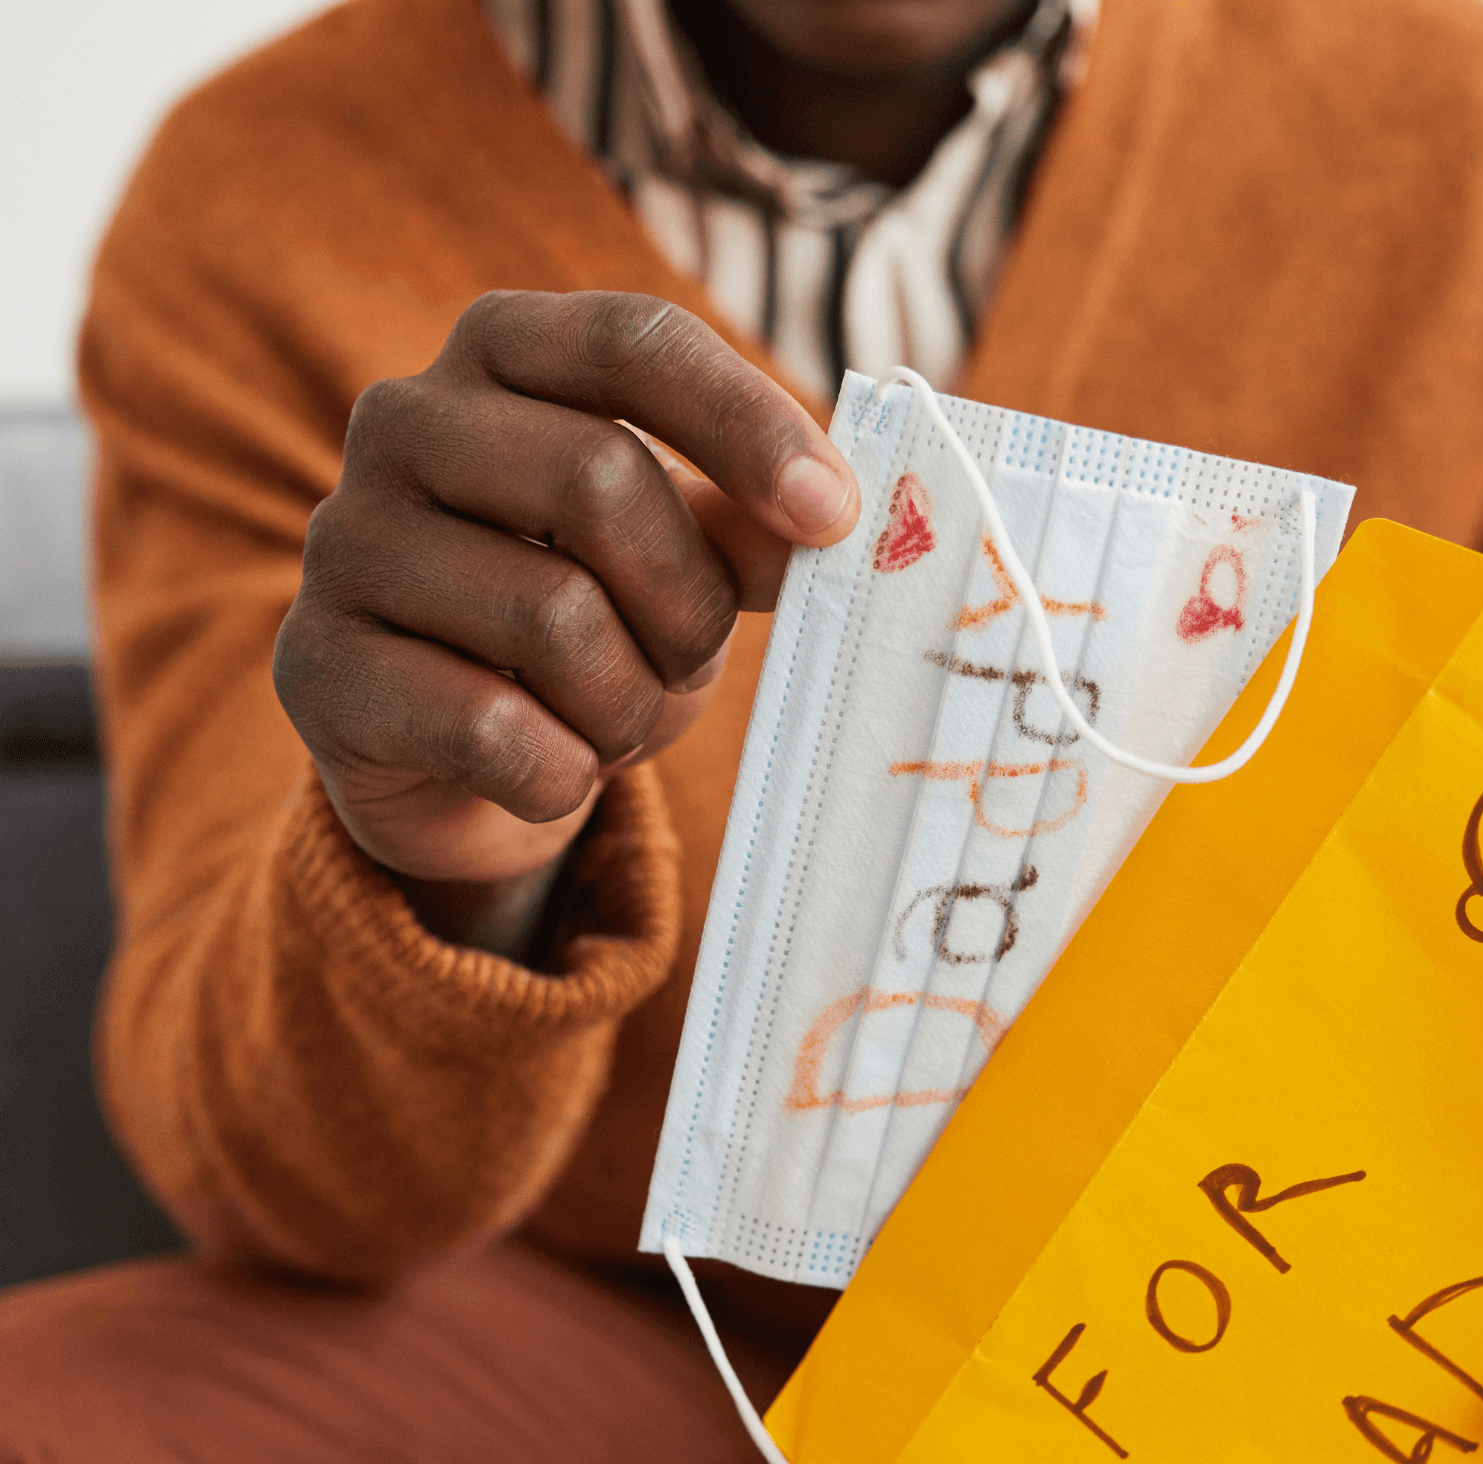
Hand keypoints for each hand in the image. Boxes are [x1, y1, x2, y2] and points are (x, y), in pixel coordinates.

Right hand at [273, 290, 857, 953]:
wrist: (455, 764)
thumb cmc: (587, 630)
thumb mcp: (681, 566)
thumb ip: (745, 528)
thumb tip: (824, 517)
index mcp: (503, 355)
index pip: (633, 341)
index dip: (745, 423)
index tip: (834, 515)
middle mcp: (403, 421)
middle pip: (600, 480)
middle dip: (686, 602)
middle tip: (690, 662)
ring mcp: (344, 540)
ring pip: (552, 616)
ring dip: (628, 704)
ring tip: (613, 722)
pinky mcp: (318, 665)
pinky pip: (490, 727)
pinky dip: (561, 773)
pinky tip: (553, 773)